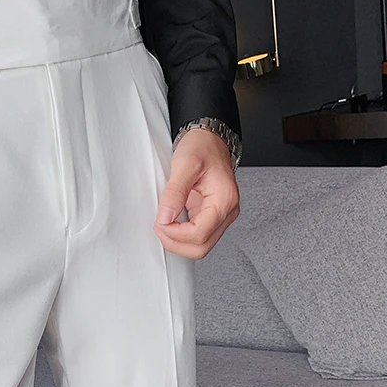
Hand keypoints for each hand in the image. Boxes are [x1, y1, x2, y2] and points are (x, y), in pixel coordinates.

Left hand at [152, 127, 239, 258]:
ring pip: (200, 246)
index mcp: (224, 200)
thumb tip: (165, 217)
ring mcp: (220, 216)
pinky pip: (197, 236)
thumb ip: (174, 193)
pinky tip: (170, 224)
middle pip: (201, 247)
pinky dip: (181, 235)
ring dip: (178, 241)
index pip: (200, 234)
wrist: (208, 139)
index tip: (160, 222)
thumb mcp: (185, 164)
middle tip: (159, 226)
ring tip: (163, 224)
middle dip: (175, 242)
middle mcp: (227, 212)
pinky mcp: (211, 216)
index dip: (176, 234)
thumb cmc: (202, 147)